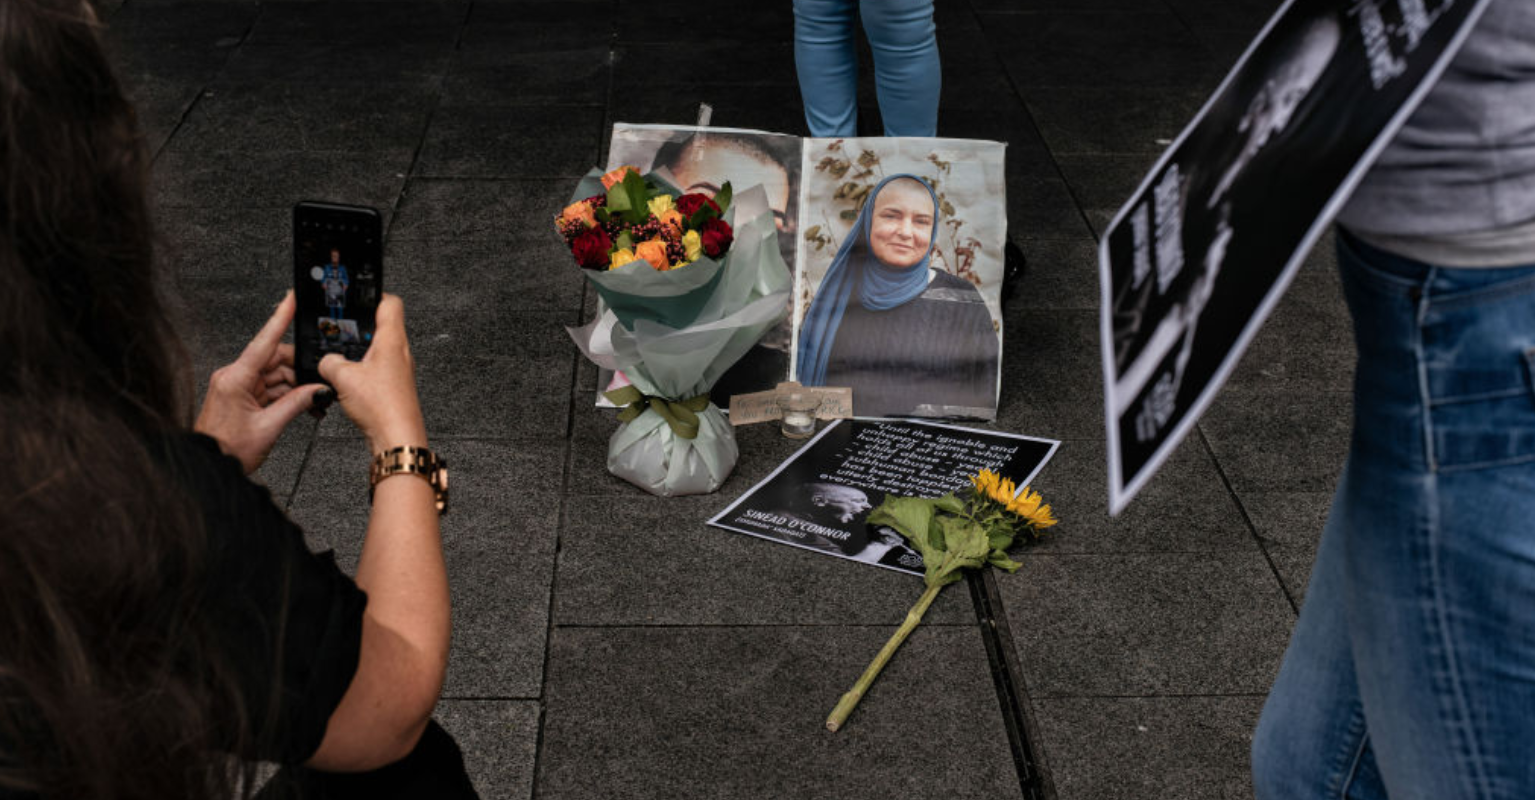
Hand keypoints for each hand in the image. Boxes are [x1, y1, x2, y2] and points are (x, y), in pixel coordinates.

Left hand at [195, 291, 326, 473]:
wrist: (209, 467)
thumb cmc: (227, 450)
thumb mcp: (269, 428)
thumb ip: (296, 404)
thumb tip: (316, 389)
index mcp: (235, 379)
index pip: (264, 342)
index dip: (279, 318)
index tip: (291, 299)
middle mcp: (234, 377)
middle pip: (276, 360)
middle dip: (300, 371)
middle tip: (320, 384)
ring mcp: (238, 386)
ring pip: (276, 375)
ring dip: (296, 387)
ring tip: (314, 403)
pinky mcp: (242, 396)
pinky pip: (271, 388)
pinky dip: (288, 396)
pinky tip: (302, 406)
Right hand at [319, 294, 426, 452]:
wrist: (397, 438)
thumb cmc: (383, 407)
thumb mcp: (344, 378)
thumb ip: (330, 362)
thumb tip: (326, 361)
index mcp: (392, 339)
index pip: (390, 302)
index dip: (373, 294)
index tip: (357, 295)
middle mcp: (400, 352)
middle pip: (382, 325)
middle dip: (359, 326)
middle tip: (342, 328)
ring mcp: (399, 370)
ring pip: (378, 350)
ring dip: (359, 351)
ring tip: (342, 357)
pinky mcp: (394, 387)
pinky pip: (376, 370)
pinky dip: (362, 371)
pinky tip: (349, 381)